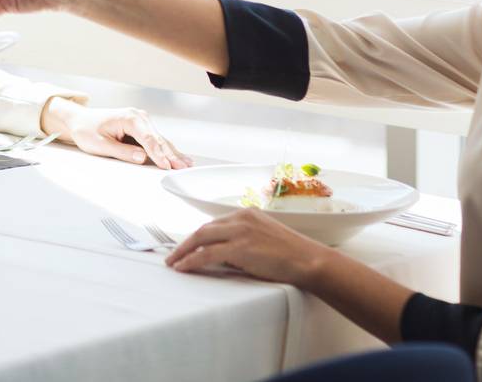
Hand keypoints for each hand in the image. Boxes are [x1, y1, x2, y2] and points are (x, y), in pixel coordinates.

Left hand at [41, 100, 191, 168]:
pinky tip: (179, 157)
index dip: (158, 154)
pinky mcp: (141, 128)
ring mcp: (141, 121)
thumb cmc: (86, 130)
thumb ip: (121, 151)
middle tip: (183, 168)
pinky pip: (156, 140)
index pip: (148, 138)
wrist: (79, 120)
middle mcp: (138, 116)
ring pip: (160, 140)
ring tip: (187, 164)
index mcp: (129, 118)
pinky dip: (166, 149)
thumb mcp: (100, 145)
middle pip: (158, 139)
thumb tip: (141, 158)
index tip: (166, 166)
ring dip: (172, 153)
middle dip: (171, 154)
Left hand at [164, 208, 333, 286]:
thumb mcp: (264, 238)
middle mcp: (241, 218)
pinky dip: (191, 260)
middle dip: (185, 242)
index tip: (187, 245)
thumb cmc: (291, 254)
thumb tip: (223, 253)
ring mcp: (240, 231)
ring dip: (183, 251)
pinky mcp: (240, 247)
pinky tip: (183, 267)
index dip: (198, 237)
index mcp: (247, 213)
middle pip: (204, 229)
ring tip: (173, 262)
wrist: (308, 260)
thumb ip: (244, 239)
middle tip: (172, 254)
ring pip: (201, 238)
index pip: (215, 224)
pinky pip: (207, 253)